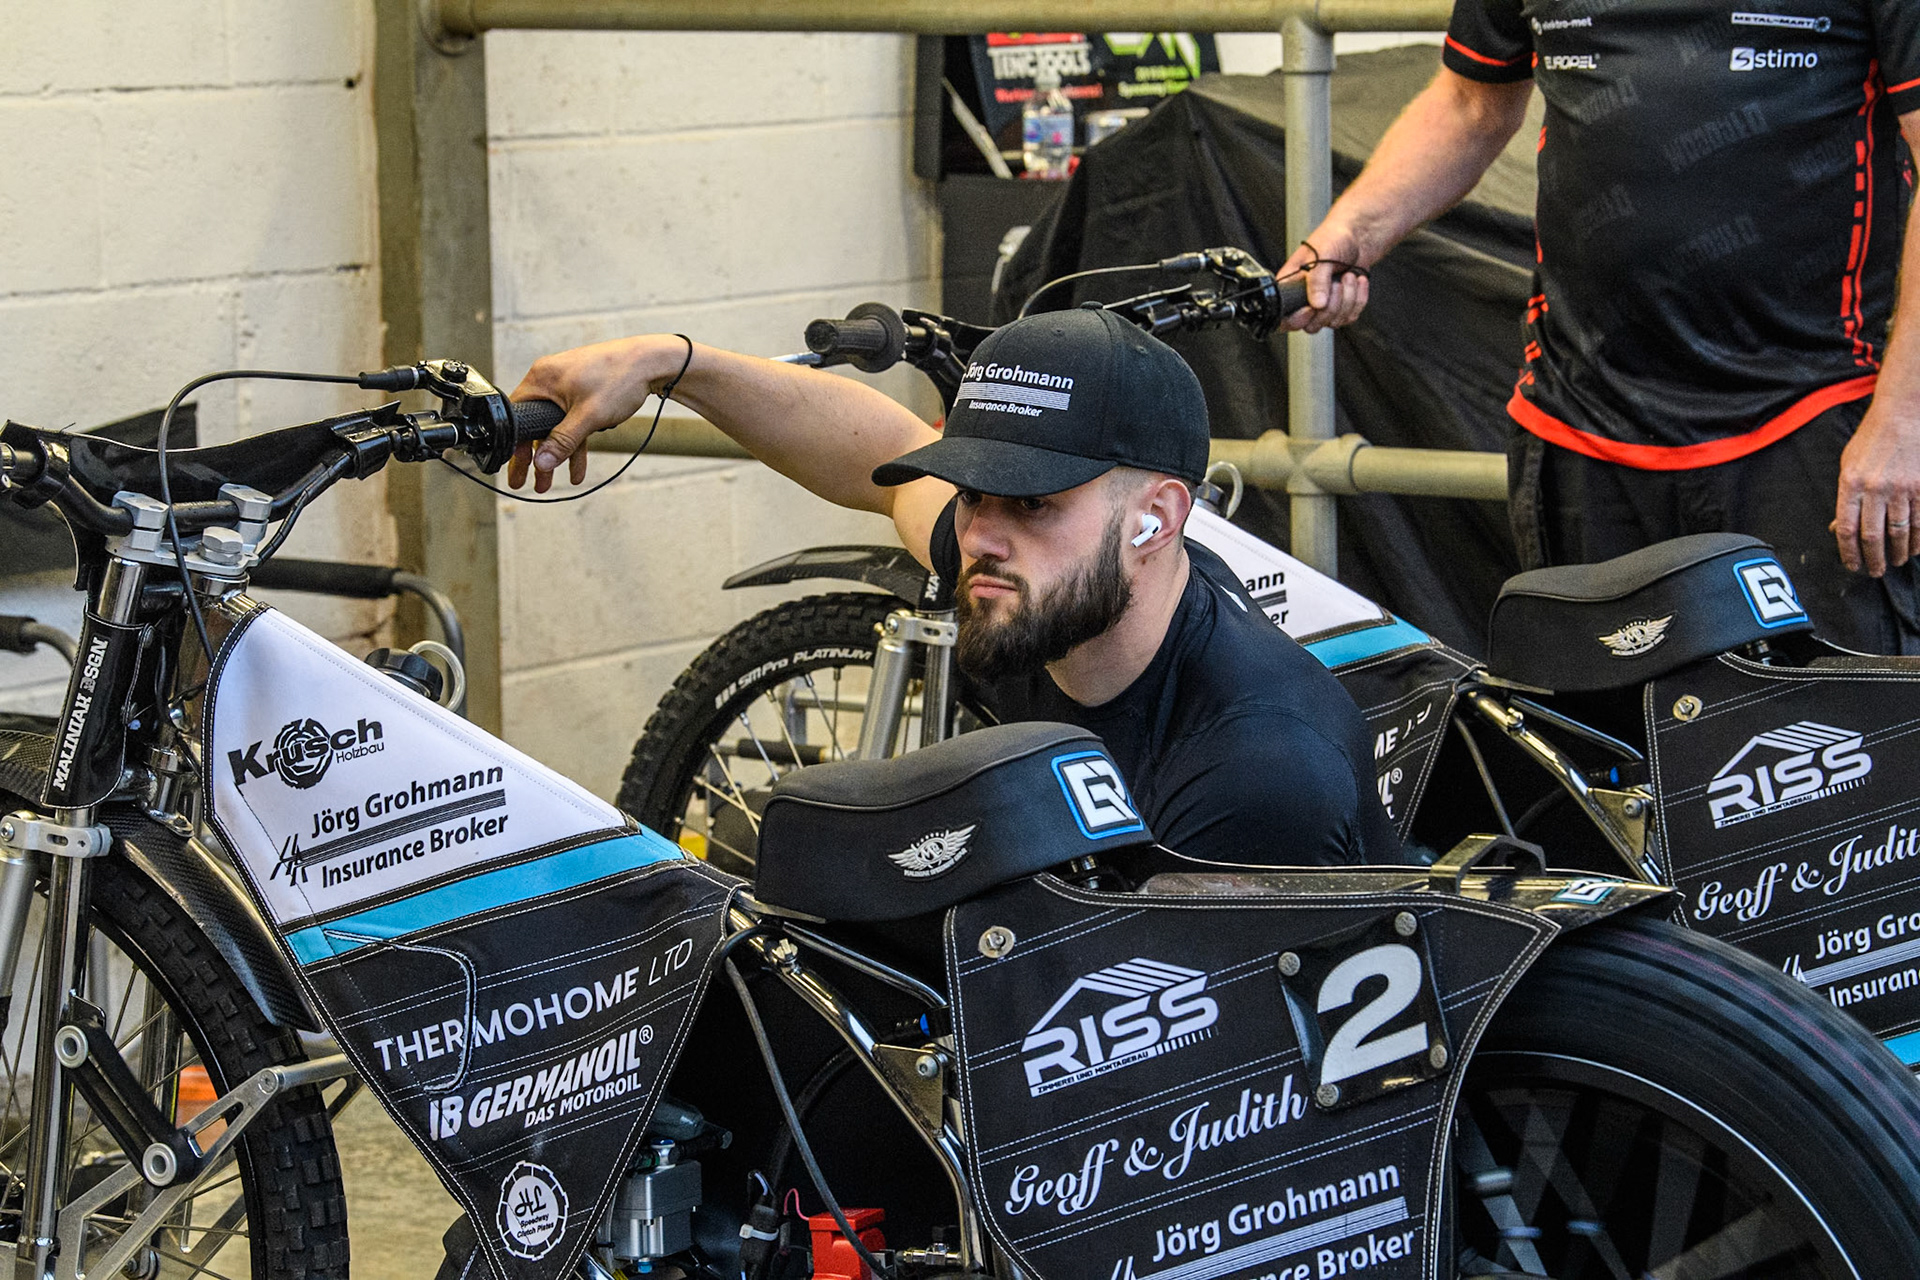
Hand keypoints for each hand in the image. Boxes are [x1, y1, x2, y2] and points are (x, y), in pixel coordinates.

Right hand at [506, 335, 688, 492]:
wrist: (652, 362)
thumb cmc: (619, 378)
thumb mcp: (588, 416)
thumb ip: (562, 441)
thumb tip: (541, 464)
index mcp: (541, 378)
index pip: (516, 415)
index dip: (515, 445)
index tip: (516, 469)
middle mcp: (549, 379)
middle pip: (534, 424)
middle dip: (534, 458)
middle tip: (525, 484)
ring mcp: (565, 385)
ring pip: (554, 426)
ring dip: (555, 454)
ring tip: (549, 484)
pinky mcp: (581, 391)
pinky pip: (571, 420)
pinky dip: (574, 442)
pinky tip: (576, 468)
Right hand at [1277, 227, 1370, 332]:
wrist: (1359, 236)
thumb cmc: (1333, 238)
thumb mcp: (1322, 255)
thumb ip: (1317, 280)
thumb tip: (1317, 304)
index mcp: (1291, 285)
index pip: (1284, 317)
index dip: (1297, 319)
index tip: (1312, 307)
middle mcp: (1305, 299)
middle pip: (1312, 325)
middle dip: (1331, 306)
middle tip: (1336, 283)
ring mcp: (1324, 305)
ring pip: (1334, 322)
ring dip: (1348, 299)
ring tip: (1349, 276)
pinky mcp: (1341, 307)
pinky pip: (1350, 316)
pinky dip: (1359, 298)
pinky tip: (1357, 281)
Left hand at [1833, 395, 1919, 576]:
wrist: (1903, 415)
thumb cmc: (1872, 440)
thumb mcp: (1848, 465)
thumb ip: (1845, 498)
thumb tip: (1839, 528)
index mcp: (1850, 484)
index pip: (1847, 529)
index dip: (1849, 553)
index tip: (1853, 566)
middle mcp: (1875, 488)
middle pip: (1873, 536)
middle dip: (1874, 559)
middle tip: (1876, 572)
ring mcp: (1902, 488)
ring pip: (1900, 531)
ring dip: (1899, 552)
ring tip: (1897, 561)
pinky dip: (1919, 537)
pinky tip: (1916, 547)